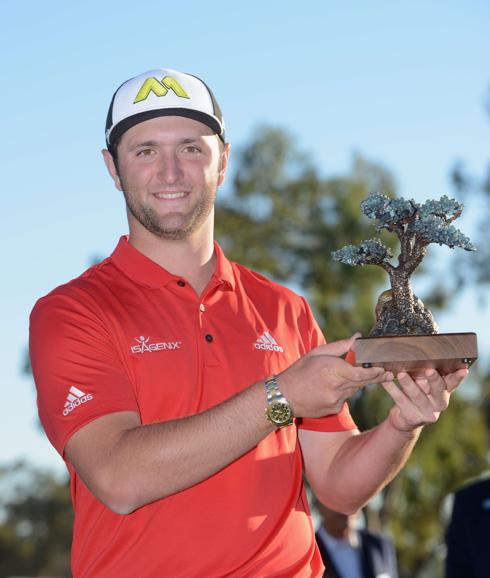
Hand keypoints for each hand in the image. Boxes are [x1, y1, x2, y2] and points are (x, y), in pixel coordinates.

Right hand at [277, 334, 393, 417]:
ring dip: (356, 382)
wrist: (284, 396)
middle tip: (387, 373)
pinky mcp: (334, 409)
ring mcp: (336, 400)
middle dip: (374, 377)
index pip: (361, 374)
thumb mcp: (317, 353)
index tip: (385, 369)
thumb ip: (341, 346)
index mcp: (332, 370)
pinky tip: (332, 387)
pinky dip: (344, 391)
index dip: (376, 373)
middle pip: (362, 382)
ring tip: (349, 376)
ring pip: (354, 390)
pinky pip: (346, 398)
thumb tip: (358, 337)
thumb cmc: (299, 371)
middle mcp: (336, 387)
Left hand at [382, 368, 467, 431]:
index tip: (463, 370)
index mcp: (444, 391)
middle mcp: (439, 403)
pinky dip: (392, 390)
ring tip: (400, 374)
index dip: (458, 377)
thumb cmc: (416, 393)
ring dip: (409, 384)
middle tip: (429, 370)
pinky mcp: (413, 417)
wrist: (405, 417)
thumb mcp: (424, 383)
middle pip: (439, 390)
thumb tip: (420, 352)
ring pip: (418, 396)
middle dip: (434, 380)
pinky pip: (401, 401)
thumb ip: (426, 373)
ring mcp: (427, 412)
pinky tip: (385, 381)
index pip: (453, 383)